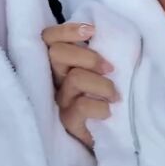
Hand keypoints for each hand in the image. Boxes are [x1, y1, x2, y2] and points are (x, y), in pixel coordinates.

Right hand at [41, 22, 118, 148]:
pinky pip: (81, 105)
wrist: (115, 135)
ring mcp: (60, 100)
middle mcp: (57, 78)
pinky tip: (109, 112)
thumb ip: (100, 53)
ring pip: (75, 78)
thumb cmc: (111, 96)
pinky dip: (100, 106)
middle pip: (57, 53)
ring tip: (115, 96)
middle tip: (110, 69)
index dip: (67, 30)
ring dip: (102, 85)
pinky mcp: (67, 121)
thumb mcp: (105, 71)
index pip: (49, 37)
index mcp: (64, 63)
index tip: (92, 31)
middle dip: (88, 57)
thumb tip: (112, 31)